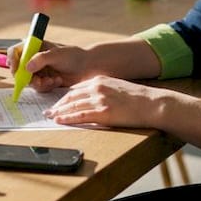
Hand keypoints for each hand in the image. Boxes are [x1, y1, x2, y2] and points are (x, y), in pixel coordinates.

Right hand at [7, 41, 94, 92]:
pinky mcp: (44, 80)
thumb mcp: (56, 54)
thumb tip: (26, 67)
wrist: (87, 67)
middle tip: (37, 81)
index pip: (15, 51)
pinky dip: (46, 86)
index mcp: (34, 46)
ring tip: (52, 81)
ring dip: (39, 83)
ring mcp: (38, 70)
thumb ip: (41, 59)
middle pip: (18, 70)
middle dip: (27, 78)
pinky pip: (38, 87)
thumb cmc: (73, 56)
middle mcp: (33, 58)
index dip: (12, 60)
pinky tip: (57, 81)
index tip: (17, 70)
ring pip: (28, 80)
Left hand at [43, 76, 164, 127]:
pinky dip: (67, 118)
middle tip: (48, 111)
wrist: (151, 103)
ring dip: (59, 111)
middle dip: (57, 104)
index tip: (57, 103)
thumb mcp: (116, 87)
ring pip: (73, 106)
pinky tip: (60, 120)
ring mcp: (100, 100)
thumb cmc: (137, 98)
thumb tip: (91, 99)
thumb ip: (102, 90)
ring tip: (51, 117)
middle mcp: (97, 87)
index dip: (64, 97)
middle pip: (70, 96)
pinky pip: (80, 116)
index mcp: (100, 80)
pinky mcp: (103, 112)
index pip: (76, 89)